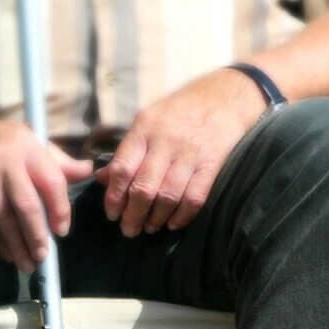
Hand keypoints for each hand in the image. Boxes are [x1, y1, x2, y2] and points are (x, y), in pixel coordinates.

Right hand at [0, 119, 93, 272]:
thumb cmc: (2, 140)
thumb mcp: (32, 139)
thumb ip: (60, 161)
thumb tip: (88, 171)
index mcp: (29, 149)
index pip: (51, 181)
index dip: (59, 208)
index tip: (62, 230)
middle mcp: (8, 165)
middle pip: (26, 205)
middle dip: (36, 234)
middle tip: (44, 255)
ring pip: (5, 219)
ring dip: (18, 246)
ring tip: (29, 265)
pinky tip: (9, 256)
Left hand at [96, 68, 267, 237]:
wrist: (225, 97)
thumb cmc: (180, 111)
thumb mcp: (148, 121)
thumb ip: (126, 151)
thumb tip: (103, 179)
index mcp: (144, 129)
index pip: (123, 169)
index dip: (114, 196)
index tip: (112, 214)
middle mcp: (165, 142)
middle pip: (144, 188)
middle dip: (133, 215)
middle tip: (129, 230)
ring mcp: (190, 154)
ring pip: (168, 196)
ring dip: (156, 218)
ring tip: (149, 228)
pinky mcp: (211, 165)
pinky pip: (194, 198)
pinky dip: (182, 216)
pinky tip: (173, 224)